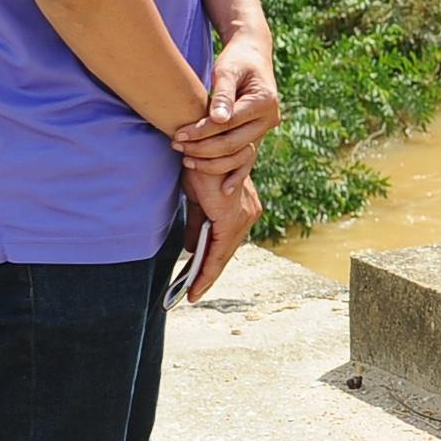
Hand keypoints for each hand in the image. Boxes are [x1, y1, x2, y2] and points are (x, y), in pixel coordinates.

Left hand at [174, 30, 279, 168]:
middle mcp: (270, 119)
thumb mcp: (228, 70)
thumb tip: (218, 119)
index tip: (178, 133)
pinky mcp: (258, 136)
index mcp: (264, 102)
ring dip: (212, 162)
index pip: (229, 123)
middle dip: (203, 148)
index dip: (202, 130)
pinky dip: (235, 175)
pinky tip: (223, 190)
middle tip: (176, 145)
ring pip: (239, 155)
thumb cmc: (237, 60)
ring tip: (186, 160)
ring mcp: (265, 130)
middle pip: (234, 143)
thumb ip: (224, 95)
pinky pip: (246, 160)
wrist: (253, 55)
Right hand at [178, 160, 258, 302]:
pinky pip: (218, 250)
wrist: (198, 147)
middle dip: (208, 274)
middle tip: (193, 293)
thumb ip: (198, 225)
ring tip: (192, 293)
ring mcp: (243, 216)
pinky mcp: (230, 217)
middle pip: (226, 251)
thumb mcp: (198, 201)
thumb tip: (191, 247)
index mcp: (244, 207)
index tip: (201, 282)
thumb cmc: (199, 167)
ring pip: (223, 254)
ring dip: (206, 275)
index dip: (215, 263)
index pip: (228, 242)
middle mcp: (249, 213)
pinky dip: (207, 267)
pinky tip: (196, 282)